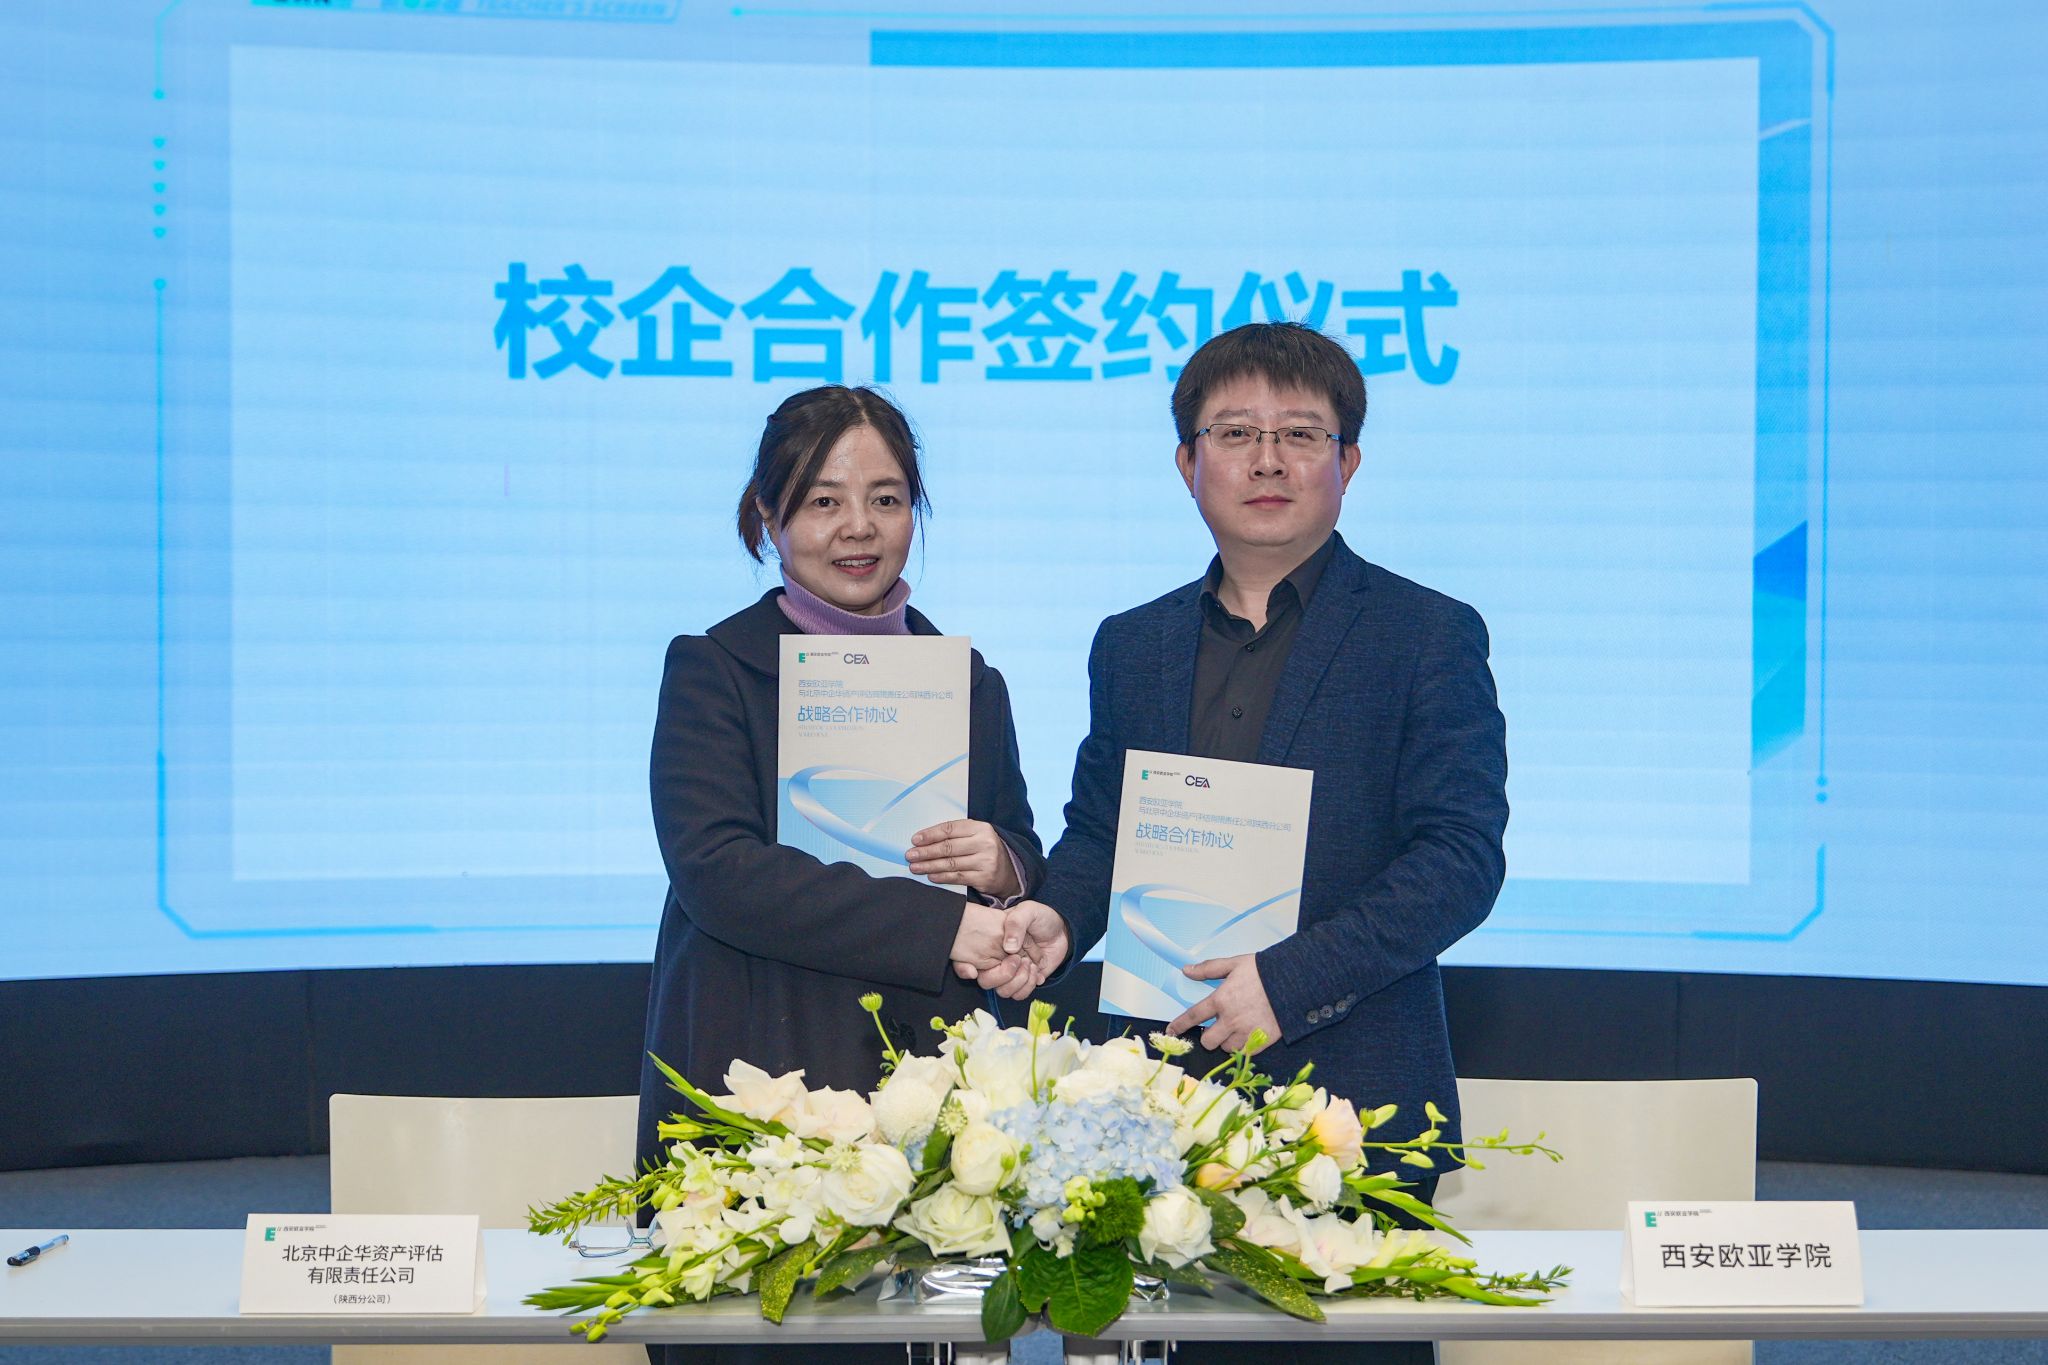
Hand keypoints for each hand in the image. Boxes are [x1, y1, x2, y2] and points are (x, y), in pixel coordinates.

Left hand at [906, 819, 1020, 898]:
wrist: (1010, 870)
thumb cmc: (985, 850)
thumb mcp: (975, 836)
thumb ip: (955, 835)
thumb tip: (923, 840)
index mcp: (981, 827)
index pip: (950, 829)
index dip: (930, 834)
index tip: (915, 840)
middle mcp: (985, 843)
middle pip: (948, 847)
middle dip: (926, 852)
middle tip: (910, 855)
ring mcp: (986, 861)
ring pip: (951, 863)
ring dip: (929, 866)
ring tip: (915, 867)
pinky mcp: (985, 878)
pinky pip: (958, 877)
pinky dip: (942, 877)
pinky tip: (930, 876)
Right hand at [949, 903, 1037, 998]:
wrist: (1061, 928)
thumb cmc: (1040, 917)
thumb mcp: (1027, 911)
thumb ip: (1016, 924)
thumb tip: (1009, 948)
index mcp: (991, 945)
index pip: (969, 961)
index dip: (965, 969)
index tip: (977, 968)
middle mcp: (997, 961)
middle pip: (987, 982)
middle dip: (1003, 974)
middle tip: (1019, 959)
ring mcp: (1011, 973)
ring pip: (1004, 992)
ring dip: (1019, 980)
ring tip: (1030, 963)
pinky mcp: (1025, 981)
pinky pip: (1020, 994)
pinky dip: (1030, 984)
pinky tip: (1037, 970)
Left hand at [1166, 953, 1279, 1055]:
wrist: (1294, 982)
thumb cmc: (1264, 971)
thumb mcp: (1234, 964)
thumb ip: (1209, 969)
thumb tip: (1187, 970)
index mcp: (1221, 1000)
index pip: (1193, 1016)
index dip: (1180, 1025)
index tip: (1172, 1031)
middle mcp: (1230, 1020)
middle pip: (1208, 1041)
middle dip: (1209, 1036)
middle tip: (1217, 1027)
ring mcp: (1246, 1033)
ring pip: (1226, 1048)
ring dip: (1227, 1041)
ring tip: (1236, 1029)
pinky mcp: (1261, 1042)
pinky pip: (1245, 1053)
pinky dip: (1243, 1047)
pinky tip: (1248, 1035)